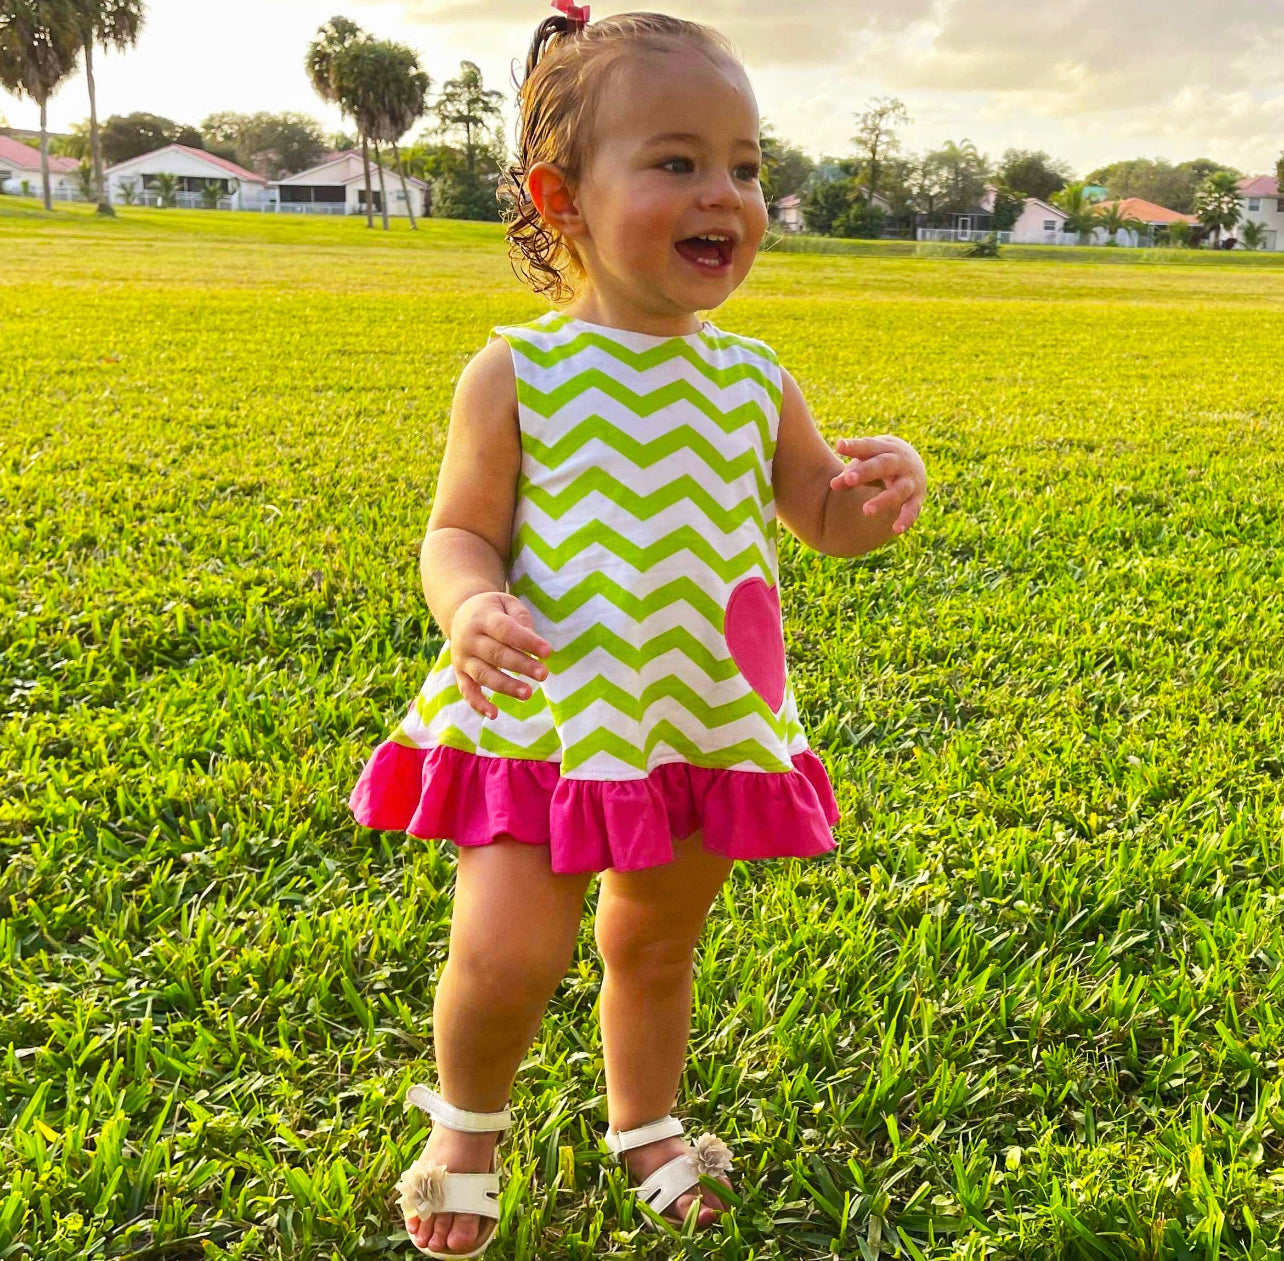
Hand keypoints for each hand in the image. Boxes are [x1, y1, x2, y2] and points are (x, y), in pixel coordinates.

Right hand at [449, 592, 550, 719]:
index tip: (547, 651)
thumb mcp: (506, 603)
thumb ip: (521, 618)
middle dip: (521, 666)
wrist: (460, 614)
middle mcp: (469, 639)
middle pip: (496, 654)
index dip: (526, 641)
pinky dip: (478, 704)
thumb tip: (533, 641)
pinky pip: (467, 690)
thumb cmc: (493, 610)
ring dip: (506, 686)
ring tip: (528, 693)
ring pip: (484, 675)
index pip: (505, 630)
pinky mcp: (460, 673)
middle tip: (544, 674)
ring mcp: (462, 658)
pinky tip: (494, 714)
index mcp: (482, 618)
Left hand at [829, 435, 925, 534]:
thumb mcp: (865, 463)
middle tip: (849, 479)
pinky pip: (912, 509)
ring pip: (898, 490)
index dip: (854, 446)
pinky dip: (906, 519)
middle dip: (866, 472)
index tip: (840, 446)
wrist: (914, 464)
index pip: (868, 446)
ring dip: (883, 500)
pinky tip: (897, 529)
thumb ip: (849, 474)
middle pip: (883, 465)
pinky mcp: (917, 497)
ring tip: (866, 510)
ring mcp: (910, 480)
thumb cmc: (878, 463)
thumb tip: (833, 485)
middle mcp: (900, 462)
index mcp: (884, 448)